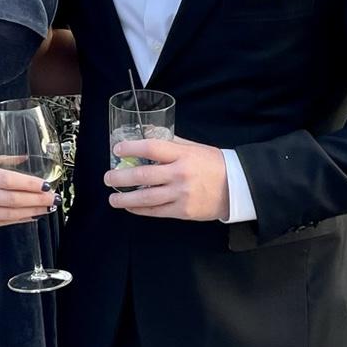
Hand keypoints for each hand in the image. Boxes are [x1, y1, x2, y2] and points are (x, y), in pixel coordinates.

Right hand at [0, 157, 55, 232]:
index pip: (8, 180)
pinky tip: (29, 217)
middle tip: (53, 199)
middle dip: (35, 200)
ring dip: (30, 212)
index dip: (29, 185)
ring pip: (7, 215)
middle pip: (11, 199)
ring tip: (46, 209)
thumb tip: (24, 159)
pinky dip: (16, 220)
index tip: (46, 185)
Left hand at [104, 137, 227, 221]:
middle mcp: (180, 174)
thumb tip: (148, 135)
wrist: (238, 187)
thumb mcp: (195, 148)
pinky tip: (131, 208)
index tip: (117, 150)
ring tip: (113, 198)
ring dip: (125, 199)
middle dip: (120, 177)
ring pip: (146, 198)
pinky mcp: (183, 211)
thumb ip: (172, 143)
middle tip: (108, 177)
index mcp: (183, 155)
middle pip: (143, 176)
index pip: (151, 148)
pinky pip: (156, 211)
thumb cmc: (214, 164)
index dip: (131, 148)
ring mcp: (181, 194)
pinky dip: (140, 210)